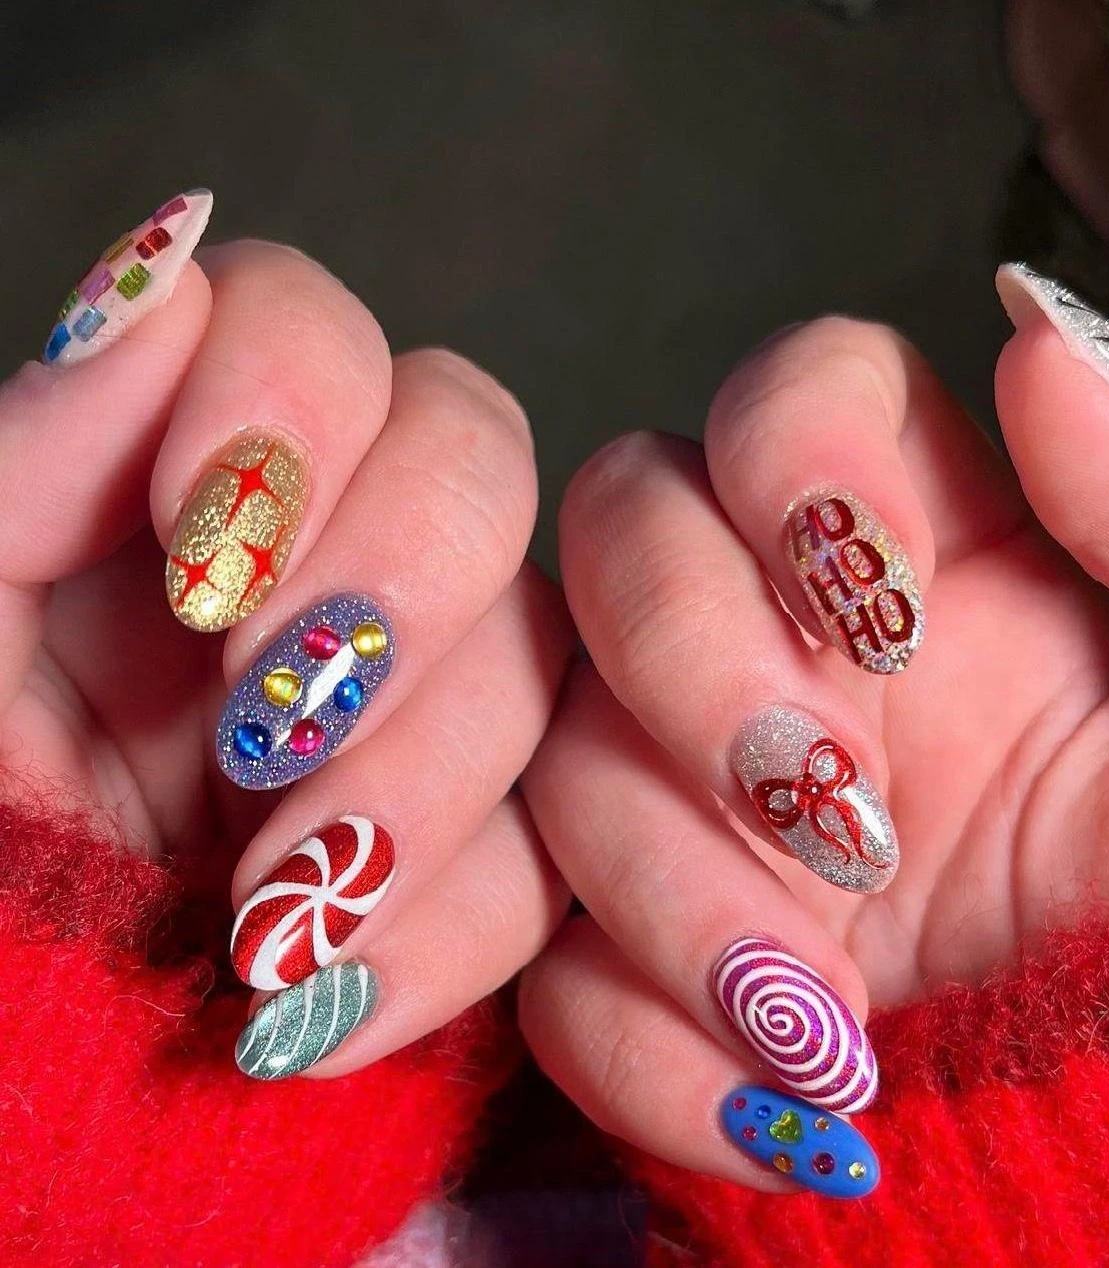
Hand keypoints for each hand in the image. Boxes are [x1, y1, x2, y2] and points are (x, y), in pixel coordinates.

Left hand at [1, 197, 572, 1079]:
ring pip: (535, 662)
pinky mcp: (473, 851)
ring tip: (259, 924)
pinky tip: (315, 1007)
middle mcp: (319, 578)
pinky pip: (546, 853)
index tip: (191, 555)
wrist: (3, 1085)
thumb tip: (156, 264)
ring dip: (411, 788)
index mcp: (180, 498)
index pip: (312, 327)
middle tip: (265, 717)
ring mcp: (412, 711)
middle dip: (398, 581)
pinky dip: (445, 932)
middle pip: (478, 457)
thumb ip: (28, 458)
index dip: (293, 401)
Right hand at [517, 276, 1108, 1194]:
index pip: (792, 394)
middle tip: (825, 805)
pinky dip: (639, 1042)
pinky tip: (779, 1107)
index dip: (787, 454)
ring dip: (667, 884)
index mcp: (941, 564)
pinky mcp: (657, 960)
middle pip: (622, 534)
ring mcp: (707, 806)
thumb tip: (1036, 336)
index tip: (881, 610)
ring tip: (821, 1016)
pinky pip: (554, 957)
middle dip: (686, 660)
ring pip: (560, 749)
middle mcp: (797, 656)